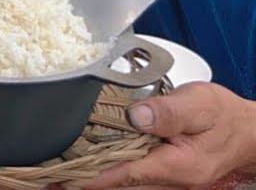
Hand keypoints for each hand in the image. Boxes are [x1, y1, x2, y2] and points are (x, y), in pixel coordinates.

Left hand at [74, 82, 255, 188]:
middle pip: (122, 184)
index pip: (129, 175)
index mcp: (178, 165)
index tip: (67, 180)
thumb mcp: (200, 104)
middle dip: (87, 180)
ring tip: (59, 175)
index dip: (96, 178)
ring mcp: (168, 180)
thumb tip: (136, 115)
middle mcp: (171, 179)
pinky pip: (133, 178)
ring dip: (96, 179)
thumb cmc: (225, 116)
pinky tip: (88, 167)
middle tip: (50, 177)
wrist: (247, 132)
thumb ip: (168, 111)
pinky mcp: (164, 174)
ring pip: (127, 184)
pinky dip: (111, 174)